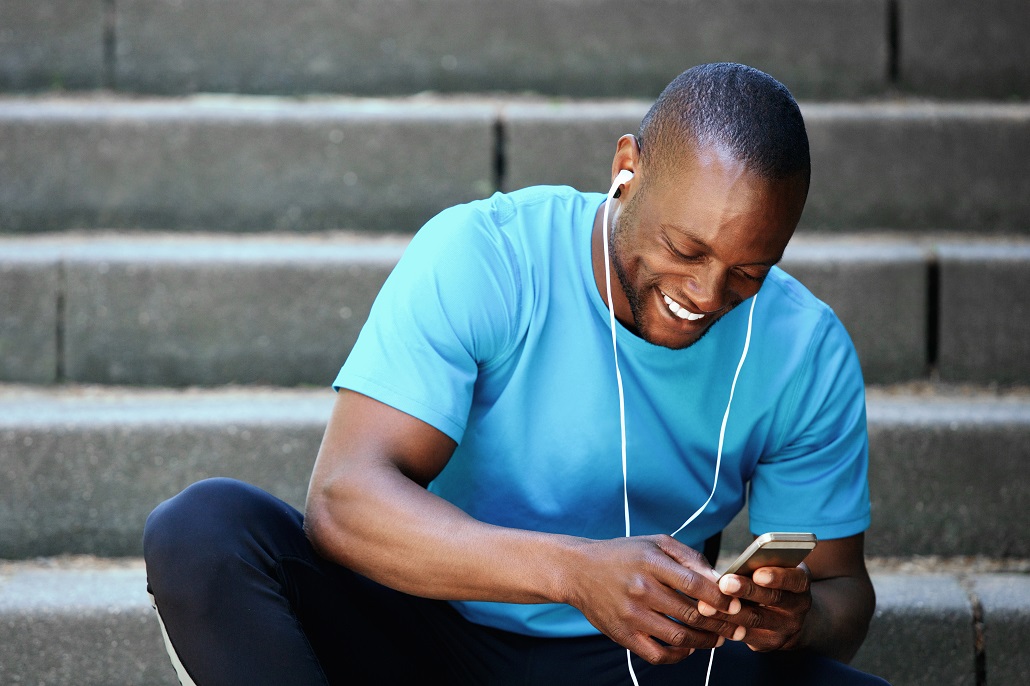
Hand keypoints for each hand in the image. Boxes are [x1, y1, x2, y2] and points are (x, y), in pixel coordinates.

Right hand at [562, 535, 744, 664]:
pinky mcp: (623, 635)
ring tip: (719, 639)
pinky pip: (658, 654)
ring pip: (680, 638)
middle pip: (692, 614)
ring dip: (706, 641)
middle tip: (737, 626)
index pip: (696, 584)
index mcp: (651, 563)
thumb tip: (719, 578)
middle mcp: (640, 589)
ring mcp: (631, 615)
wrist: (579, 570)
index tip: (736, 605)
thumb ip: (688, 557)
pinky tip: (689, 648)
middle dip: (722, 624)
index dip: (721, 598)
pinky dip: (679, 656)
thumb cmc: (623, 554)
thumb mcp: (655, 543)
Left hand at [698, 563, 812, 651]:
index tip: (758, 574)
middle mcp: (798, 606)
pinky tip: (708, 619)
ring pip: (755, 619)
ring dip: (728, 612)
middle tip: (725, 584)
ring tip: (706, 605)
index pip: (795, 579)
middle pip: (773, 598)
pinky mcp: (770, 642)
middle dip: (746, 590)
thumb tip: (736, 565)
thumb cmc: (773, 583)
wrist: (788, 615)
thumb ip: (761, 566)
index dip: (777, 577)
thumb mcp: (776, 569)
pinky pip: (745, 635)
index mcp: (801, 582)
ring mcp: (786, 627)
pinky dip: (724, 626)